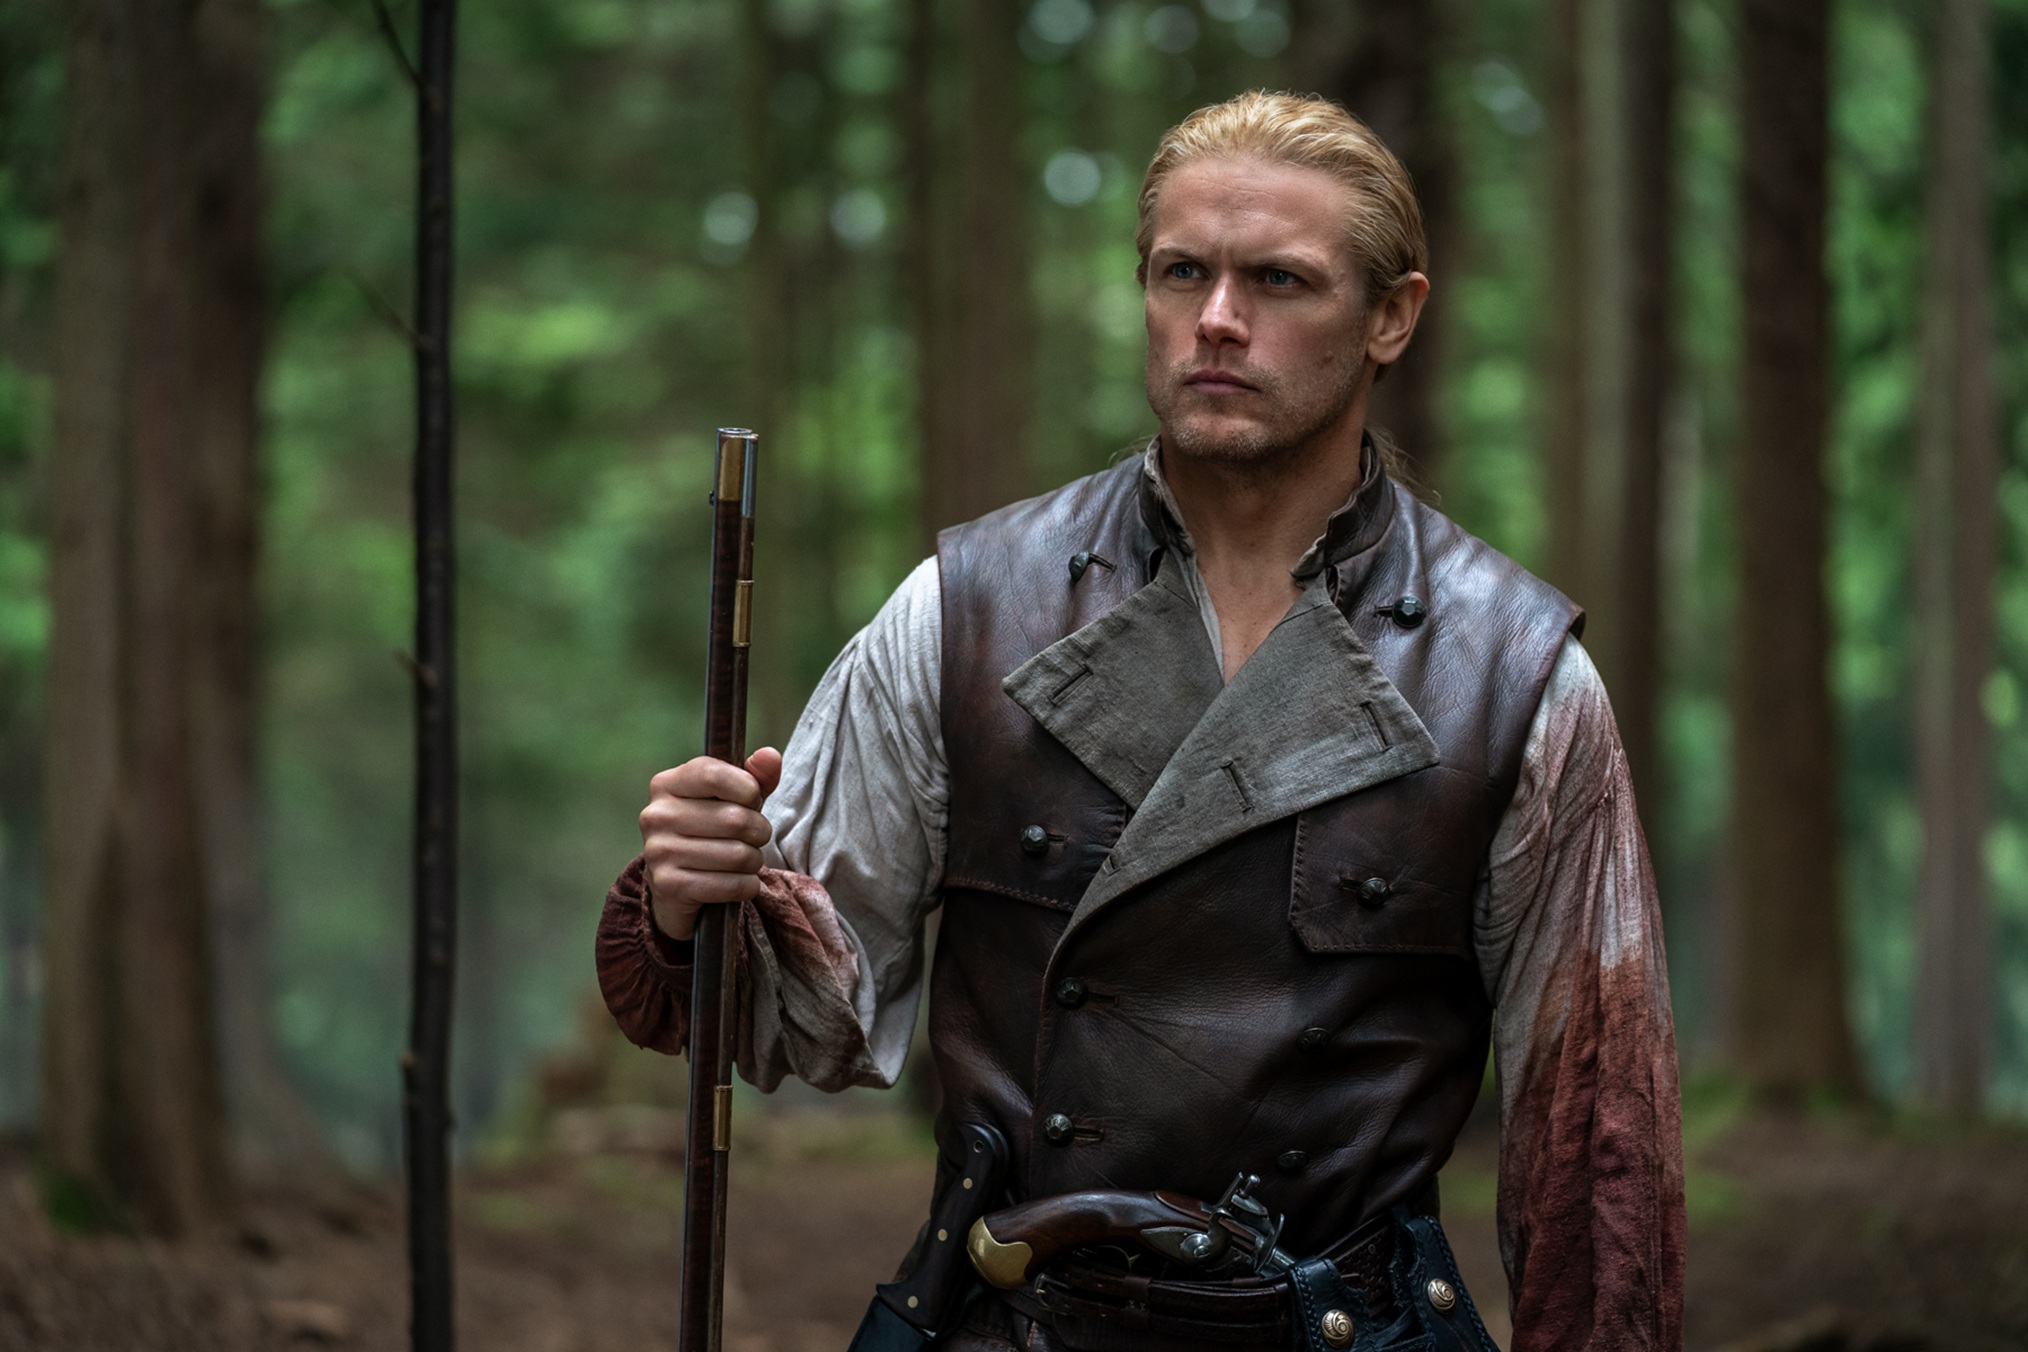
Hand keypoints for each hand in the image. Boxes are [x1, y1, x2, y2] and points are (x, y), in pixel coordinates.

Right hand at [638, 747, 783, 941]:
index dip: (748, 790)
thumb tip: (770, 756)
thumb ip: (755, 776)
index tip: (752, 801)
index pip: (715, 775)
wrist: (678, 883)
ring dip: (755, 860)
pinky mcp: (668, 886)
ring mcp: (658, 852)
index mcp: (666, 784)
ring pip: (738, 855)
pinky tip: (739, 881)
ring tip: (745, 859)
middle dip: (760, 831)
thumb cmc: (711, 829)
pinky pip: (731, 885)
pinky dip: (747, 885)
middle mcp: (656, 815)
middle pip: (735, 819)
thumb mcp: (732, 798)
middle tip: (754, 836)